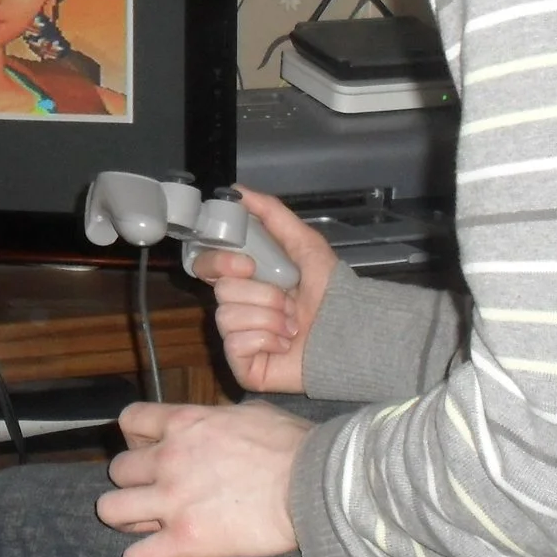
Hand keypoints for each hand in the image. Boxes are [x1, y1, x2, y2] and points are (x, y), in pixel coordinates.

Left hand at [96, 400, 308, 556]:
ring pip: (110, 510)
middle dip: (133, 483)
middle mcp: (169, 459)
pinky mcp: (184, 541)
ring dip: (126, 519)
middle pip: (117, 470)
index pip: (130, 420)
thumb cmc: (294, 446)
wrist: (315, 486)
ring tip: (147, 526)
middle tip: (155, 493)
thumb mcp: (251, 413)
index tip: (150, 450)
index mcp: (185, 424)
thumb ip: (220, 419)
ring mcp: (172, 501)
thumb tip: (219, 423)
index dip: (134, 437)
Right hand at [188, 187, 336, 394]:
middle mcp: (237, 309)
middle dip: (263, 295)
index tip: (247, 265)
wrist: (350, 332)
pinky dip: (266, 340)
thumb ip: (272, 214)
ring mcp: (238, 339)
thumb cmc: (331, 291)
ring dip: (270, 318)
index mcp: (246, 281)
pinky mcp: (243, 366)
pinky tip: (284, 344)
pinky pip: (235, 346)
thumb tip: (238, 190)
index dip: (219, 263)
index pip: (206, 266)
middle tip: (290, 302)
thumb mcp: (304, 243)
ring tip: (293, 326)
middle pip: (221, 292)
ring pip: (228, 318)